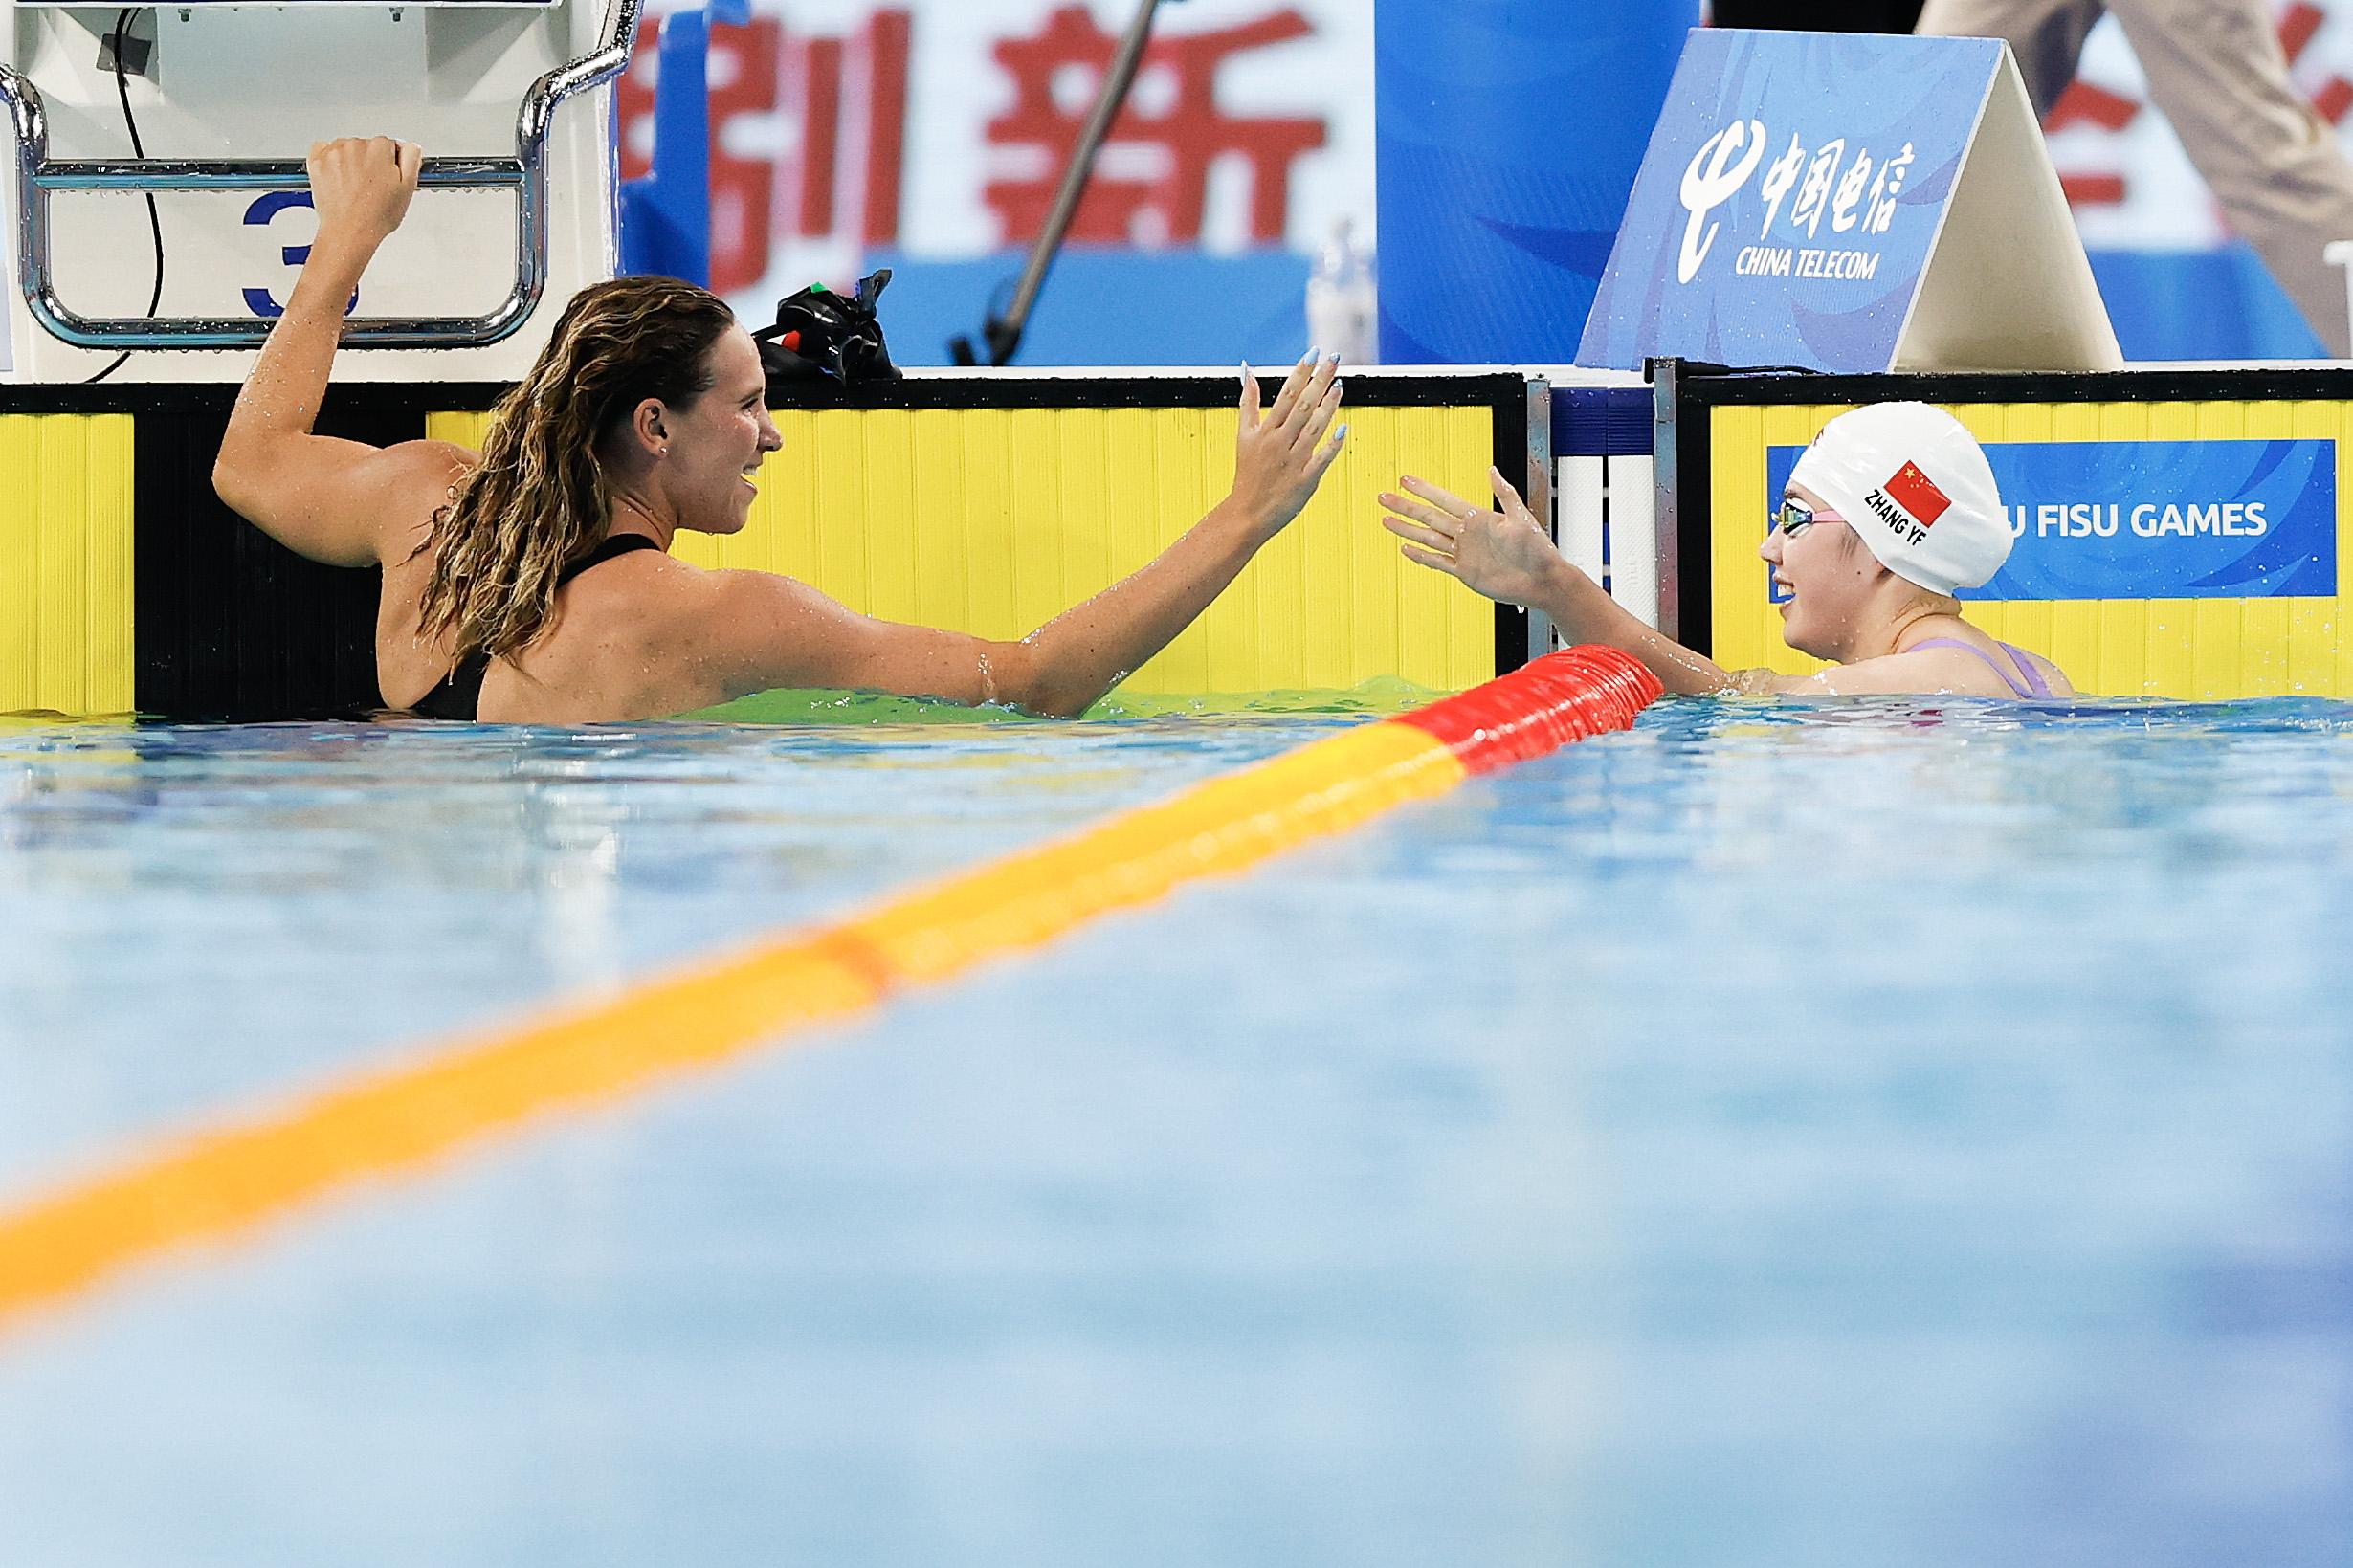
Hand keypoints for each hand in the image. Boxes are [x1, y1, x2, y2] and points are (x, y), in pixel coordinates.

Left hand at [305, 136, 422, 255]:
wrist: (349, 231)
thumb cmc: (375, 216)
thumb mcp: (407, 189)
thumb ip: (411, 160)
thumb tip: (410, 147)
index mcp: (379, 148)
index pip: (389, 145)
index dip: (391, 163)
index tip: (388, 176)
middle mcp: (356, 146)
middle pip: (366, 146)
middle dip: (370, 162)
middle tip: (373, 186)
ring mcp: (334, 153)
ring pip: (346, 148)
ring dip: (350, 161)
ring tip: (355, 186)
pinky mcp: (317, 161)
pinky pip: (322, 149)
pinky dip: (329, 159)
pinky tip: (338, 176)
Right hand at [1223, 353, 1345, 540]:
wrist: (1247, 514)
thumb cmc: (1247, 473)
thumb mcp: (1243, 436)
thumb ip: (1248, 403)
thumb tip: (1249, 372)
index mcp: (1266, 431)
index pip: (1286, 394)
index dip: (1301, 372)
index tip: (1313, 353)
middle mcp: (1279, 443)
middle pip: (1303, 405)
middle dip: (1319, 380)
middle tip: (1334, 358)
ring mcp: (1293, 462)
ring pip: (1314, 428)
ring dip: (1328, 405)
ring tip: (1341, 384)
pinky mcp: (1305, 481)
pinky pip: (1321, 460)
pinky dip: (1332, 445)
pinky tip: (1343, 427)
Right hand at [1380, 467, 1563, 606]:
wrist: (1543, 580)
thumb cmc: (1539, 550)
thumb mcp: (1522, 517)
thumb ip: (1505, 494)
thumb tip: (1492, 470)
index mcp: (1480, 517)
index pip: (1444, 500)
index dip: (1424, 490)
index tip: (1405, 480)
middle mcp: (1468, 533)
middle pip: (1429, 517)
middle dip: (1405, 507)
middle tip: (1384, 497)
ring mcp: (1465, 553)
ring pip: (1428, 538)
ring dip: (1407, 529)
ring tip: (1386, 520)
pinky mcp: (1465, 572)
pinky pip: (1438, 562)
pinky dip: (1421, 556)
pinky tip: (1406, 549)